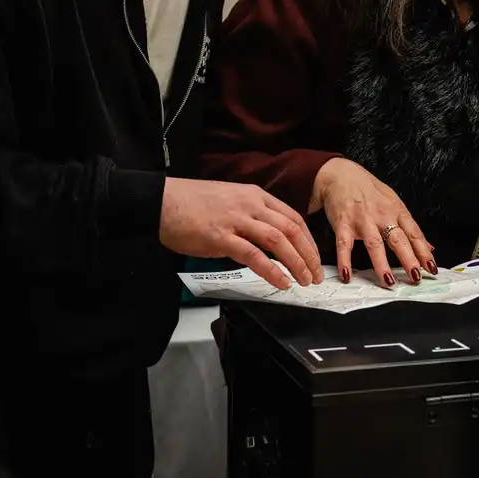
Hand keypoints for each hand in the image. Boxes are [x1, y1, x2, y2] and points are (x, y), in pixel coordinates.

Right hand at [159, 177, 323, 290]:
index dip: (308, 240)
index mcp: (254, 195)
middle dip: (308, 254)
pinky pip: (254, 255)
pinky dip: (271, 270)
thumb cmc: (192, 203)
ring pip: (278, 241)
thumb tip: (266, 236)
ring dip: (296, 263)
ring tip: (303, 281)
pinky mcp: (221, 237)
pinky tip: (281, 282)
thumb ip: (250, 214)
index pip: (293, 217)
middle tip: (315, 275)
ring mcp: (236, 220)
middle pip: (291, 229)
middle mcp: (250, 205)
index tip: (314, 257)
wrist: (162, 202)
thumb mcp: (230, 200)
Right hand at [311, 157, 434, 287]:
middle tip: (415, 277)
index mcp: (396, 210)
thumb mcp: (393, 203)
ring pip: (374, 244)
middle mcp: (381, 215)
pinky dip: (345, 261)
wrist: (341, 174)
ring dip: (381, 264)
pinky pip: (344, 245)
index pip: (414, 233)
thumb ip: (409, 227)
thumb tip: (429, 247)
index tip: (431, 268)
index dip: (424, 251)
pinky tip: (348, 274)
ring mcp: (362, 219)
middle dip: (408, 259)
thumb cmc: (369, 190)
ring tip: (389, 281)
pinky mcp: (343, 223)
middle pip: (398, 239)